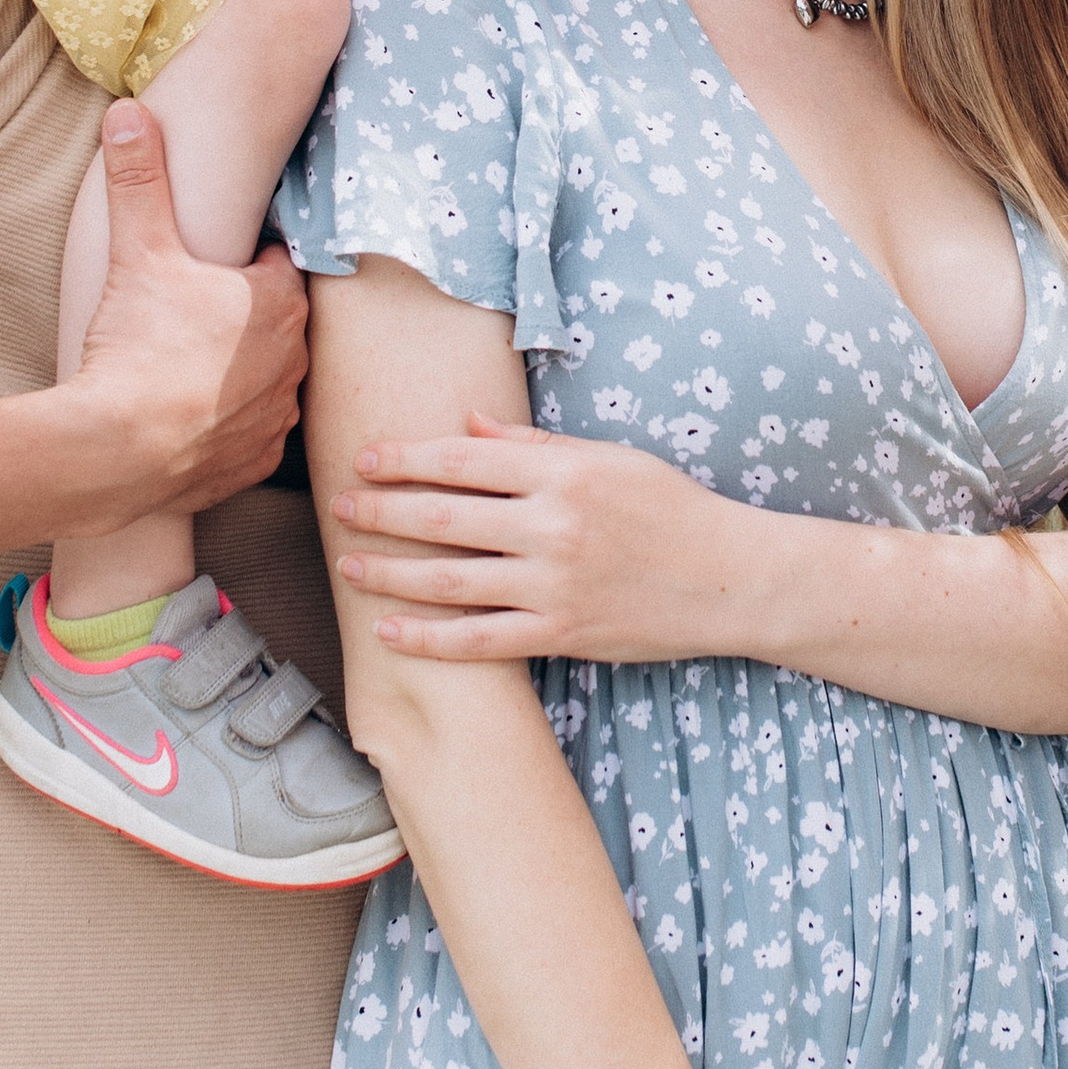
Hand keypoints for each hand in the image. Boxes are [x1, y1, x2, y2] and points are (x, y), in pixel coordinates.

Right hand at [60, 105, 307, 526]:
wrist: (115, 452)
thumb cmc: (136, 345)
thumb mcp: (137, 249)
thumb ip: (139, 178)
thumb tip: (129, 112)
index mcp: (279, 300)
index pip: (276, 263)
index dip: (241, 261)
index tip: (210, 265)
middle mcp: (295, 358)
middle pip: (274, 321)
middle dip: (240, 315)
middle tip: (190, 315)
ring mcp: (278, 414)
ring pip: (266, 378)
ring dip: (236, 371)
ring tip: (185, 366)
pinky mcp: (256, 462)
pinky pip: (249, 432)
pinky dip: (225, 424)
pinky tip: (188, 416)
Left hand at [335, 416, 762, 662]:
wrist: (728, 579)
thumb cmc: (670, 508)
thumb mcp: (609, 458)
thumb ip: (533, 447)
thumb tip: (467, 427)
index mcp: (562, 474)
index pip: (462, 460)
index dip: (405, 458)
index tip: (365, 458)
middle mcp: (552, 528)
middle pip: (443, 519)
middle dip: (382, 512)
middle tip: (338, 507)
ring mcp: (554, 587)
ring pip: (450, 583)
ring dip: (390, 576)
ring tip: (349, 567)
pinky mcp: (561, 635)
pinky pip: (480, 642)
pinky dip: (430, 639)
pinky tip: (391, 632)